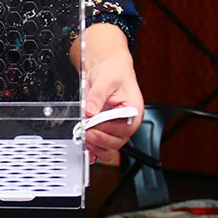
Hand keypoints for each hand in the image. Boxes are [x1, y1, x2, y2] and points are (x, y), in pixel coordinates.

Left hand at [84, 48, 143, 163]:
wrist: (106, 67)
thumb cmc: (113, 72)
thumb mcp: (105, 80)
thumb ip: (97, 96)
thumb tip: (90, 111)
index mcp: (133, 111)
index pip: (125, 130)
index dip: (107, 131)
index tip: (92, 126)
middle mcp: (126, 122)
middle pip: (117, 142)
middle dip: (99, 140)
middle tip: (85, 132)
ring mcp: (115, 127)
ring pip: (110, 148)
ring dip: (96, 147)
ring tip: (84, 137)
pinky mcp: (104, 129)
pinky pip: (101, 146)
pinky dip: (93, 150)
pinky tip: (86, 149)